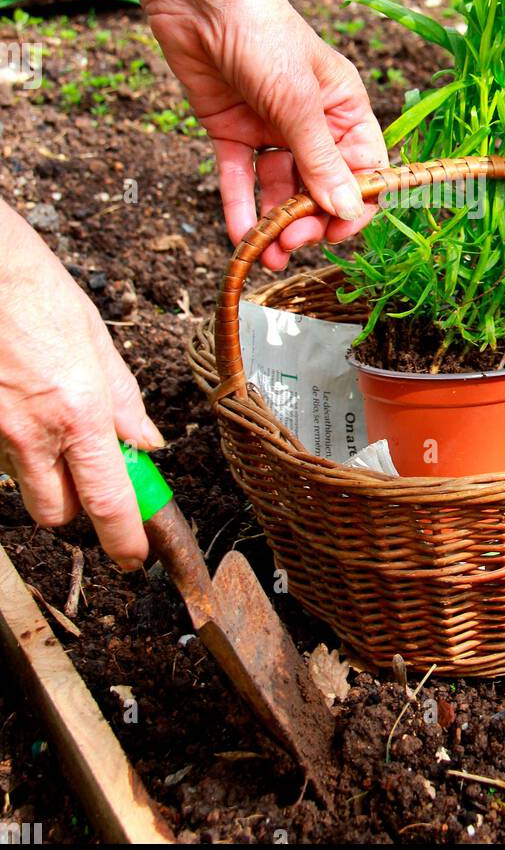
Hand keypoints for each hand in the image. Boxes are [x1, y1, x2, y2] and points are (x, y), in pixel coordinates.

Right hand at [0, 203, 160, 567]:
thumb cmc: (37, 293)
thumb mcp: (96, 341)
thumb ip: (123, 400)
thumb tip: (147, 442)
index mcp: (79, 413)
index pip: (109, 502)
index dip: (124, 541)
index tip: (135, 555)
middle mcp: (33, 434)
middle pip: (59, 514)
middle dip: (79, 508)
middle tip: (91, 475)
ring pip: (23, 487)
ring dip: (42, 475)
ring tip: (49, 423)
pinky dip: (12, 445)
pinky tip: (18, 405)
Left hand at [123, 0, 387, 268]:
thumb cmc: (262, 32)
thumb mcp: (297, 100)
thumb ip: (320, 158)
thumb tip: (347, 209)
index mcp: (344, 107)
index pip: (363, 169)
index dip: (354, 204)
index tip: (336, 233)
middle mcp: (311, 122)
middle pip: (320, 186)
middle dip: (309, 220)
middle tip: (292, 243)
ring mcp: (270, 128)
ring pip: (280, 189)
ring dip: (275, 224)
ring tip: (267, 255)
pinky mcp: (231, 131)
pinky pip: (240, 177)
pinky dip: (240, 207)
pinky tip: (240, 238)